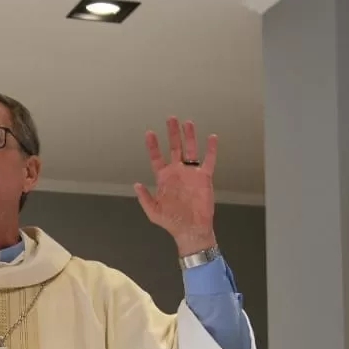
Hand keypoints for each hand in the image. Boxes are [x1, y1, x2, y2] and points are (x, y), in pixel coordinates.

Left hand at [134, 117, 218, 254]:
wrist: (191, 229)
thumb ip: (144, 198)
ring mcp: (191, 174)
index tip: (150, 133)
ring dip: (189, 136)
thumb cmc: (172, 222)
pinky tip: (212, 138)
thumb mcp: (153, 211)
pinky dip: (211, 150)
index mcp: (164, 178)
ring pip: (190, 150)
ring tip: (187, 123)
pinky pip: (209, 161)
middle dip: (172, 133)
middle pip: (175, 148)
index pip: (157, 157)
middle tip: (170, 118)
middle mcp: (177, 172)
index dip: (153, 146)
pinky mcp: (204, 178)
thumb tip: (136, 185)